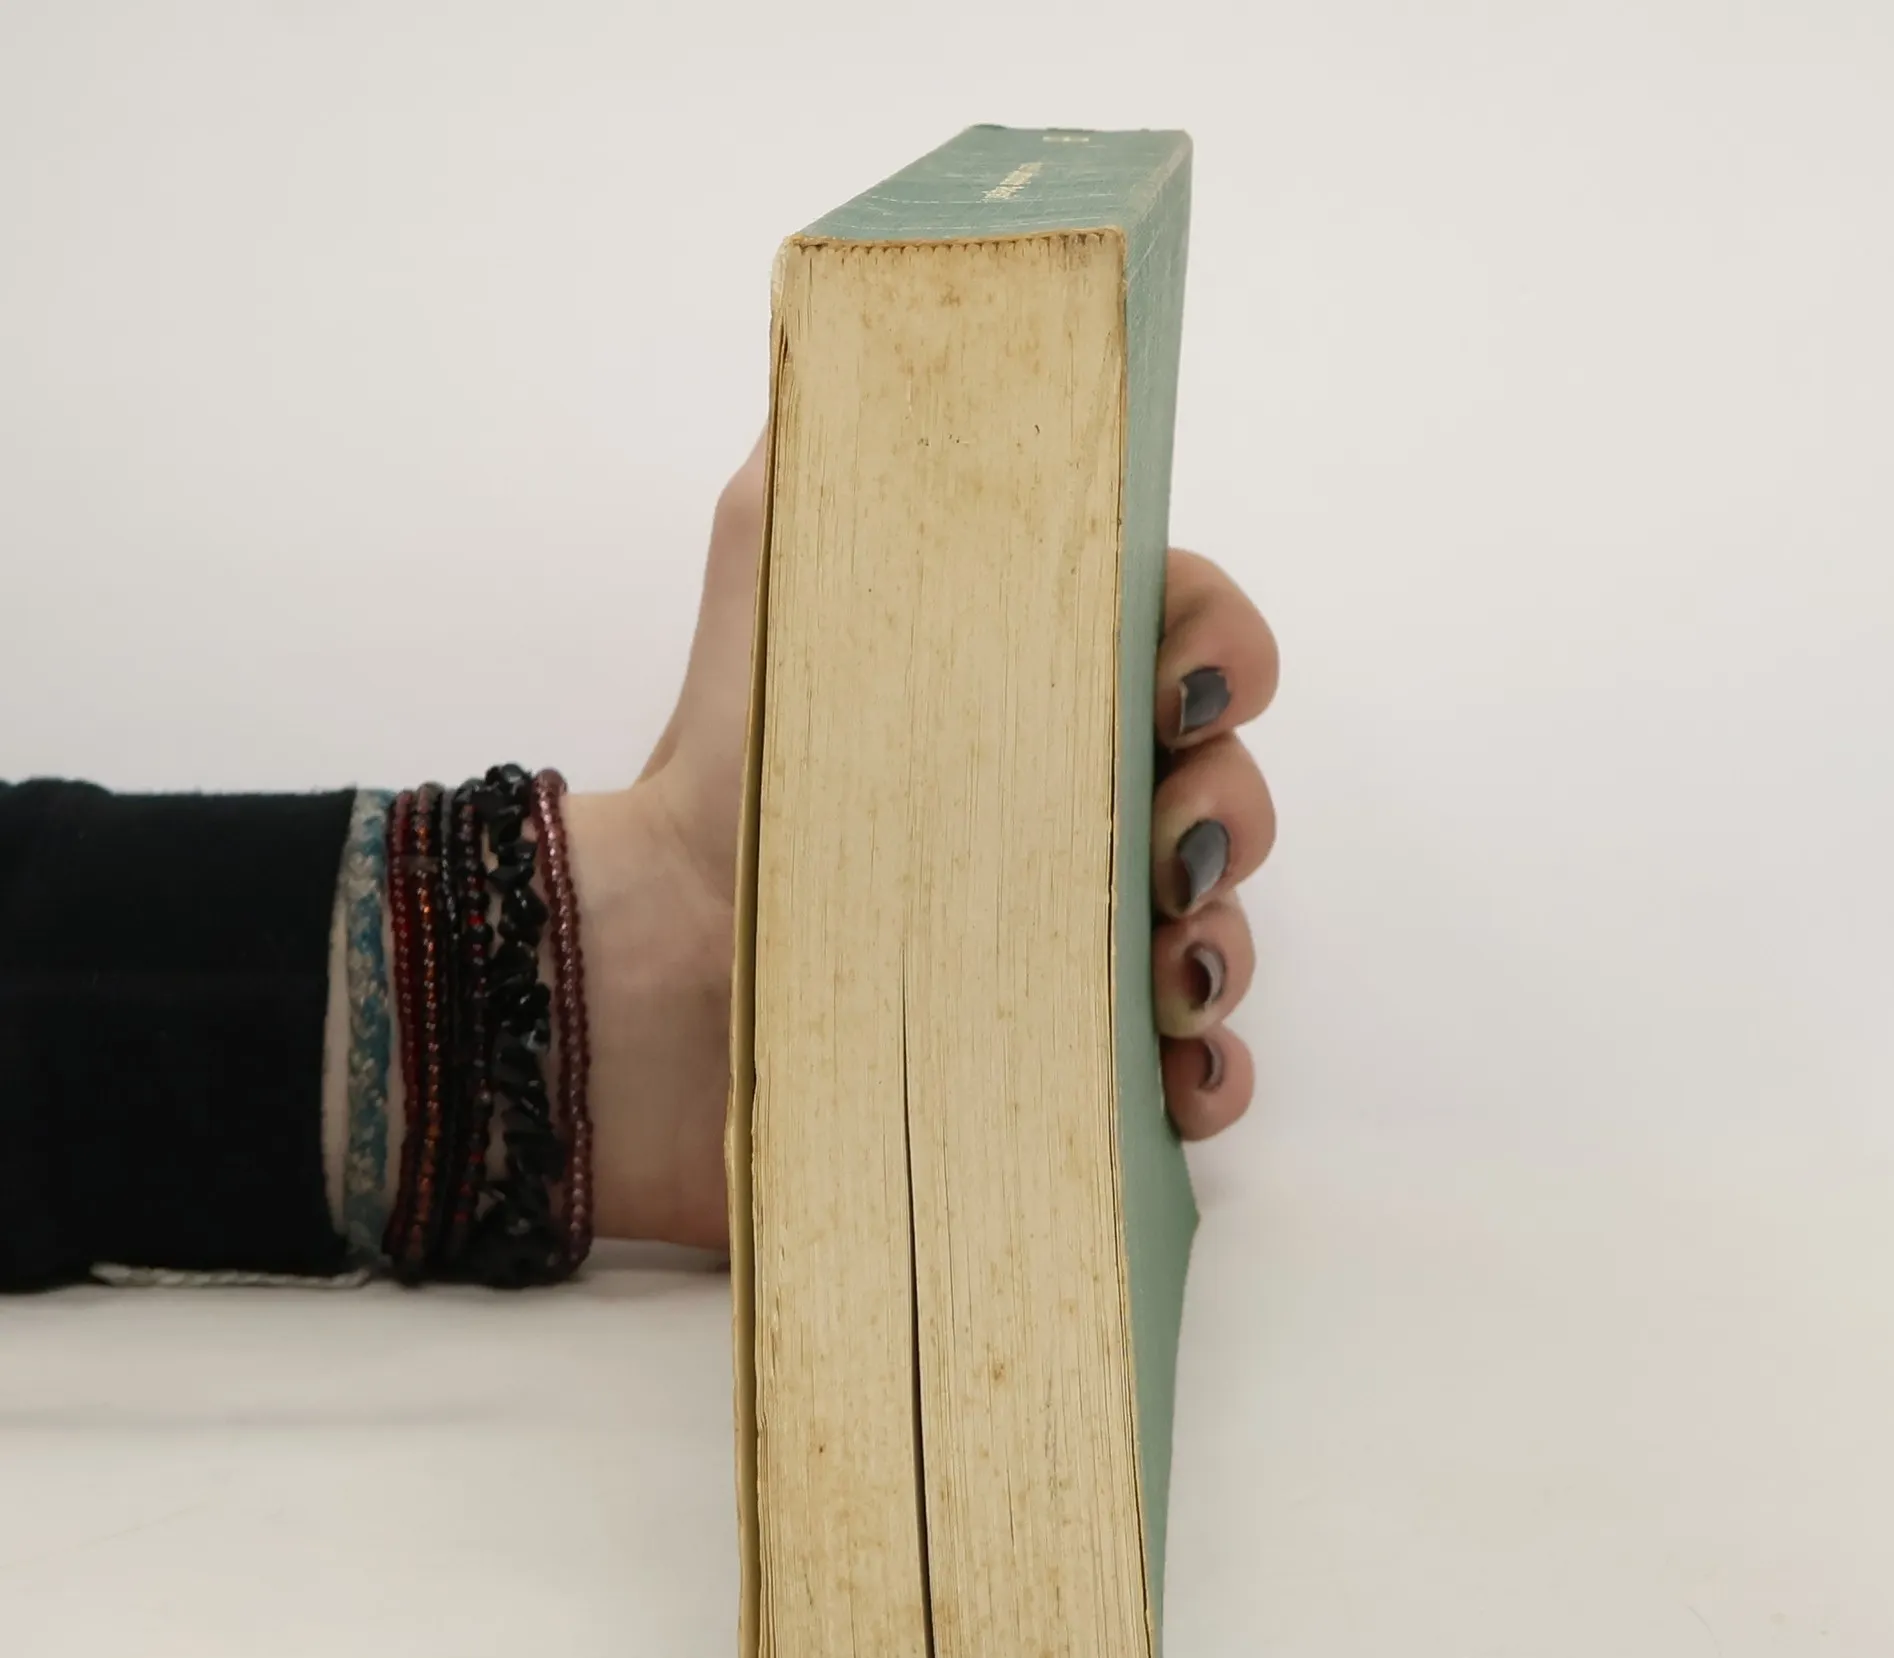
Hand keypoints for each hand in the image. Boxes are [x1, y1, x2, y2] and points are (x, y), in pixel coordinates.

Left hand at [570, 432, 1278, 1247]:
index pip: (1191, 644)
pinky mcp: (1051, 1060)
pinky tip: (1181, 1082)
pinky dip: (1211, 1081)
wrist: (642, 971)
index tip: (1174, 688)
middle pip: (1229, 792)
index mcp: (1034, 693)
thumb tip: (889, 320)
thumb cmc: (723, 770)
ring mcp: (1069, 944)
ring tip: (1168, 977)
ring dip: (1228, 948)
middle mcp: (1068, 814)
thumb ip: (834, 450)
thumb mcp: (772, 575)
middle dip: (1231, 810)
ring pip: (1219, 933)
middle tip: (1162, 848)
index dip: (1222, 652)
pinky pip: (1180, 1076)